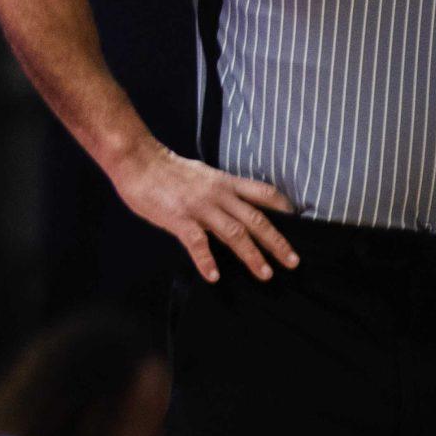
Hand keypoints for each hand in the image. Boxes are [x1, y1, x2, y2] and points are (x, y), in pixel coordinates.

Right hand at [109, 141, 298, 282]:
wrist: (137, 159)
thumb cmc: (165, 169)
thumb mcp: (201, 174)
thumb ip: (218, 191)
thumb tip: (231, 208)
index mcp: (224, 182)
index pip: (262, 193)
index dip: (283, 208)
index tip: (297, 222)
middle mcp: (217, 194)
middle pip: (256, 219)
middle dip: (276, 241)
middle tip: (293, 262)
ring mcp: (199, 206)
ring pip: (234, 232)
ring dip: (252, 254)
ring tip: (265, 274)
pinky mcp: (179, 218)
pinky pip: (197, 242)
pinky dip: (206, 260)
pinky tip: (213, 276)